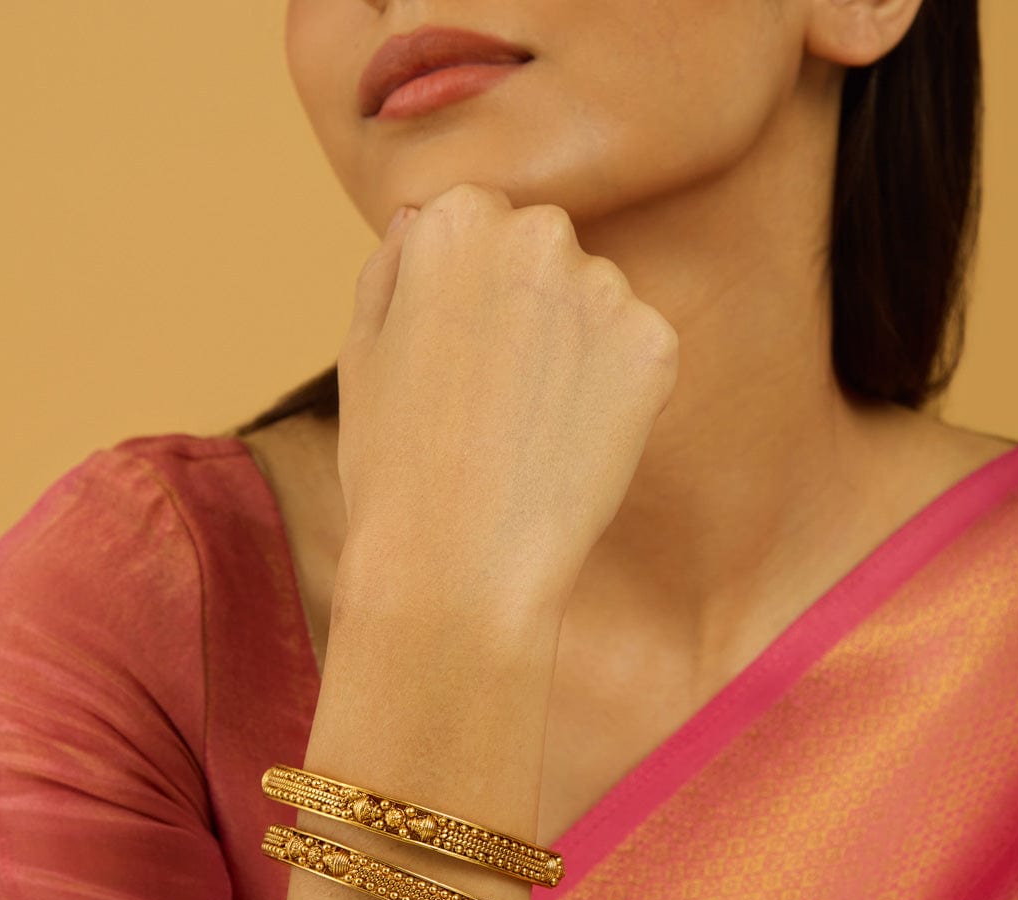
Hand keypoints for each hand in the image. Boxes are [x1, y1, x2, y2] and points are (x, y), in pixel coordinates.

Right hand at [334, 183, 678, 617]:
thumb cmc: (394, 467)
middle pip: (544, 251)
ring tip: (533, 427)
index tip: (461, 352)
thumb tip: (418, 217)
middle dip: (529, 305)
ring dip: (577, 346)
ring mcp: (605, 287)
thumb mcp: (361, 352)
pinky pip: (639, 352)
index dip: (470, 294)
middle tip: (497, 394)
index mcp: (454, 219)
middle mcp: (537, 232)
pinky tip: (575, 441)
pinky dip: (619, 390)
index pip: (480, 222)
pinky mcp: (656, 346)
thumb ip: (391, 269)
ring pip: (597, 302)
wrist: (458, 564)